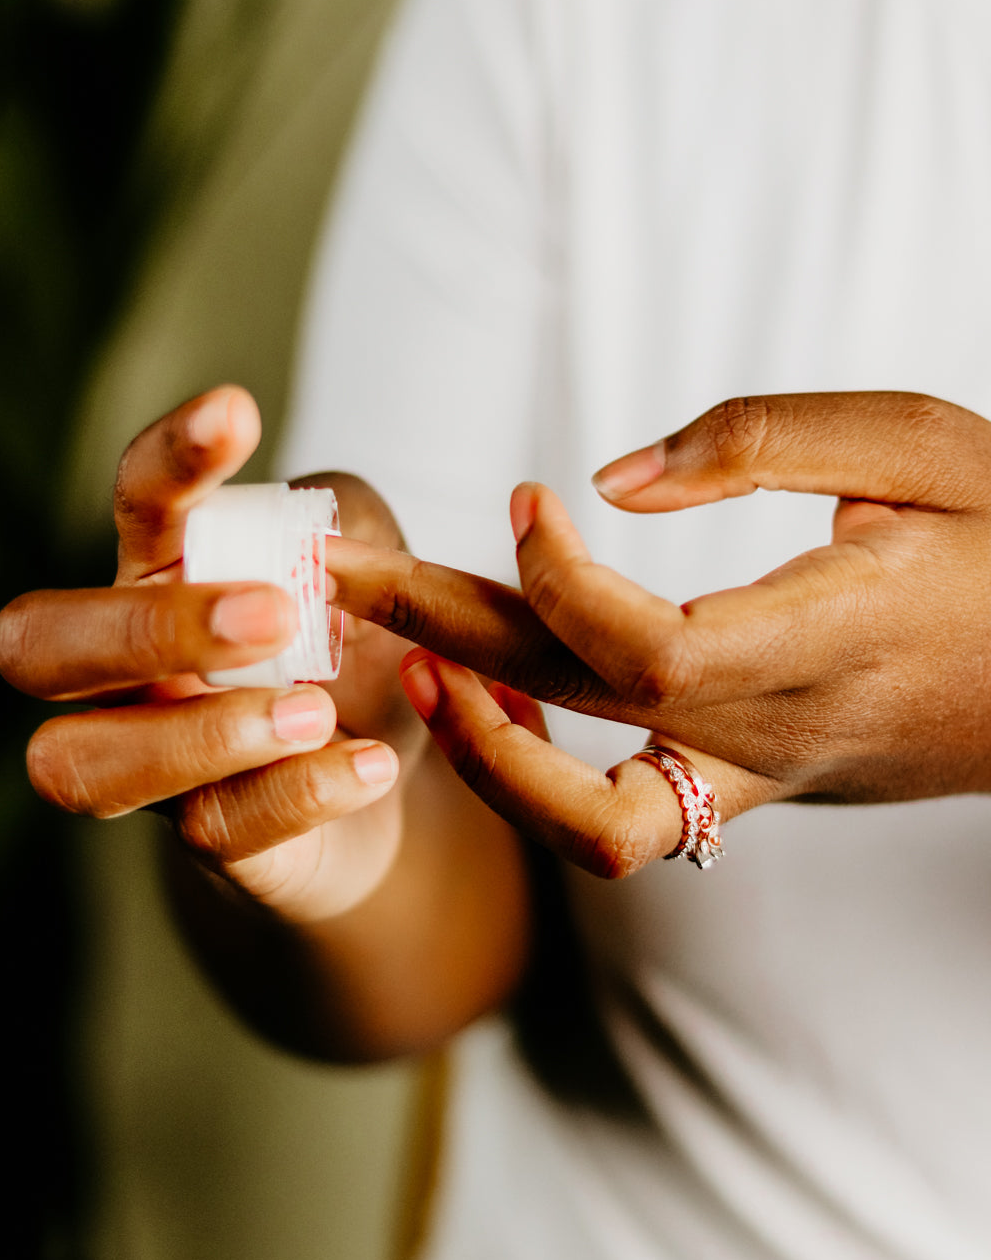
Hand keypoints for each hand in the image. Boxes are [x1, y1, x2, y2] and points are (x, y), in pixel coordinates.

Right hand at [0, 387, 419, 923]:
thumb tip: (322, 546)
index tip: (239, 412)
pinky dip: (295, 796)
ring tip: (315, 711)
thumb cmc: (356, 648)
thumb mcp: (379, 571)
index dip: (169, 457)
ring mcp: (152, 759)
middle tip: (276, 614)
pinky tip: (370, 763)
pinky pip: (212, 830)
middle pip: (35, 645)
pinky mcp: (209, 838)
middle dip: (143, 626)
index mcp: (165, 571)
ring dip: (200, 734)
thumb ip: (354, 536)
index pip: (134, 501)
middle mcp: (126, 666)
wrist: (386, 772)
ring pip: (83, 763)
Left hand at [327, 392, 990, 876]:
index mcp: (818, 642)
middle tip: (343, 569)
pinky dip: (537, 767)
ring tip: (410, 661)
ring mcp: (762, 783)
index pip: (638, 647)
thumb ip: (760, 441)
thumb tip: (609, 482)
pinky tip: (494, 694)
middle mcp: (774, 735)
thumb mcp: (915, 447)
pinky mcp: (758, 794)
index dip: (552, 577)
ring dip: (480, 749)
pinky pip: (622, 816)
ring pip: (585, 818)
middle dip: (439, 634)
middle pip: (569, 715)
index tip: (522, 495)